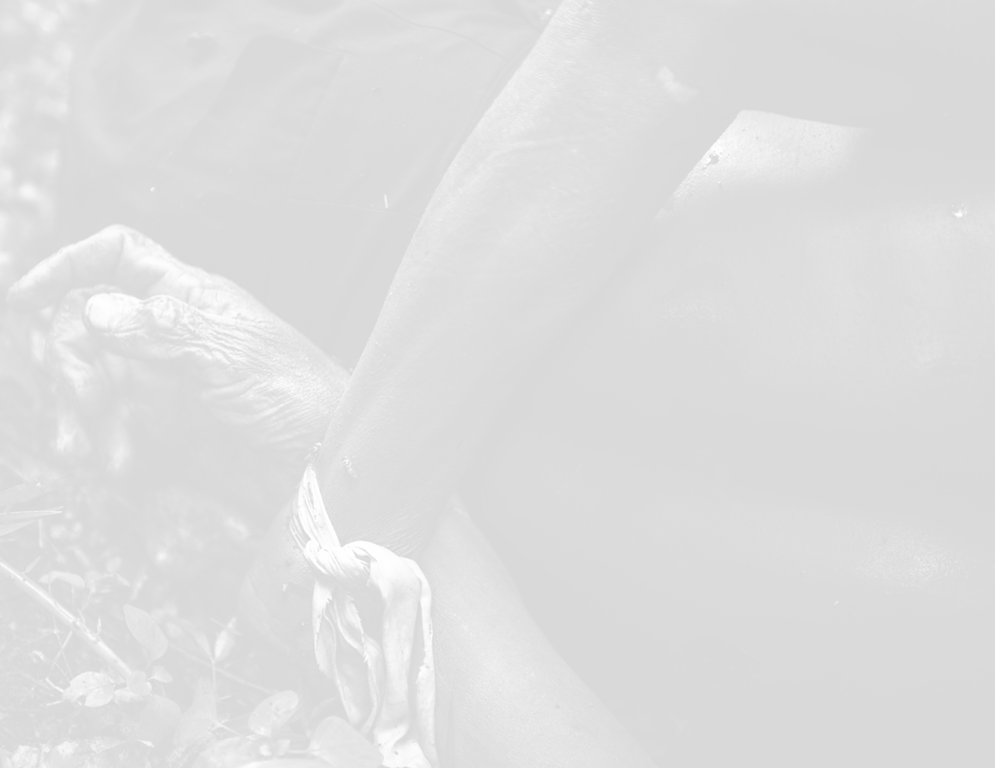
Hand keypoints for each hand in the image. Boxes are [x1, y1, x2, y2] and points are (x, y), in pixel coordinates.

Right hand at [7, 225, 346, 488]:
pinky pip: (118, 414)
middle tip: (81, 404)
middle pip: (87, 319)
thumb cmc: (297, 392)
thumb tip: (93, 305)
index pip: (116, 253)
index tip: (22, 299)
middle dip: (71, 360)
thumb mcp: (231, 356)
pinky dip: (109, 436)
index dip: (68, 264)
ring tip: (83, 453)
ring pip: (96, 373)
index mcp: (188, 293)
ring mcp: (165, 367)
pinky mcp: (168, 409)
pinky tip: (116, 464)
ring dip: (81, 412)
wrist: (327, 449)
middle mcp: (170, 325)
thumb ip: (164, 329)